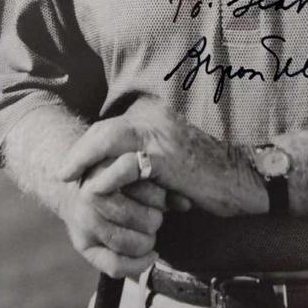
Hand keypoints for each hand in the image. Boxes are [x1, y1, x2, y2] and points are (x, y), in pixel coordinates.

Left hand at [58, 98, 267, 217]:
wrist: (244, 182)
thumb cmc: (211, 178)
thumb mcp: (175, 164)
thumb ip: (149, 159)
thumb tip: (120, 171)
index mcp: (159, 118)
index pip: (113, 124)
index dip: (90, 144)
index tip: (74, 163)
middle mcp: (158, 119)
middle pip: (106, 127)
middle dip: (80, 149)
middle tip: (62, 171)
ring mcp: (162, 135)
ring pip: (109, 138)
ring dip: (84, 159)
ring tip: (68, 177)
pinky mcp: (166, 158)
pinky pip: (126, 164)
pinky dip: (106, 177)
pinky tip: (95, 189)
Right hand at [59, 160, 168, 277]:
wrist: (73, 188)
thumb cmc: (112, 175)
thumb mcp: (132, 170)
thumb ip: (159, 182)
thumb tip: (186, 204)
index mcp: (108, 172)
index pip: (147, 192)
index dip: (162, 198)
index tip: (163, 198)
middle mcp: (93, 198)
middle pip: (145, 220)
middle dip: (156, 220)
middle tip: (155, 216)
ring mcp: (86, 224)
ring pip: (133, 244)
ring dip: (148, 241)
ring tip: (149, 233)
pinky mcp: (84, 246)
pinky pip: (116, 266)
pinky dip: (138, 265)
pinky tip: (150, 255)